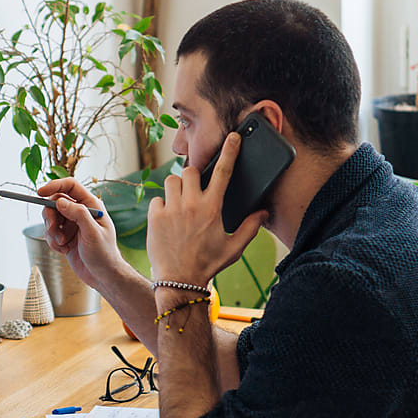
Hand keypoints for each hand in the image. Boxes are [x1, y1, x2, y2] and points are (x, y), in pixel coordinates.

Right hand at [36, 178, 127, 291]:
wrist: (102, 275)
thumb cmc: (104, 254)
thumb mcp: (92, 233)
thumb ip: (78, 214)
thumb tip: (60, 201)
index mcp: (91, 205)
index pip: (70, 186)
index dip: (54, 186)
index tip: (40, 193)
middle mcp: (80, 211)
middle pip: (55, 202)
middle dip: (51, 216)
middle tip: (53, 229)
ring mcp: (72, 223)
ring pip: (50, 218)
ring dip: (51, 231)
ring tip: (62, 244)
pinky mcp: (65, 235)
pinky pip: (50, 232)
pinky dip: (52, 241)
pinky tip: (64, 250)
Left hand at [147, 131, 266, 287]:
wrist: (179, 280)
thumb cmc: (208, 264)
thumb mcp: (234, 248)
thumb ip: (250, 227)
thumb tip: (263, 212)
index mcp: (213, 208)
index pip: (223, 171)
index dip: (229, 151)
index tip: (232, 137)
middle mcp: (192, 204)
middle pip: (189, 170)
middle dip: (192, 176)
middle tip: (193, 190)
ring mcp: (171, 209)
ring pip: (171, 181)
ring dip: (176, 188)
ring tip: (180, 204)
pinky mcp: (154, 217)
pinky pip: (157, 200)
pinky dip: (162, 206)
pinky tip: (167, 220)